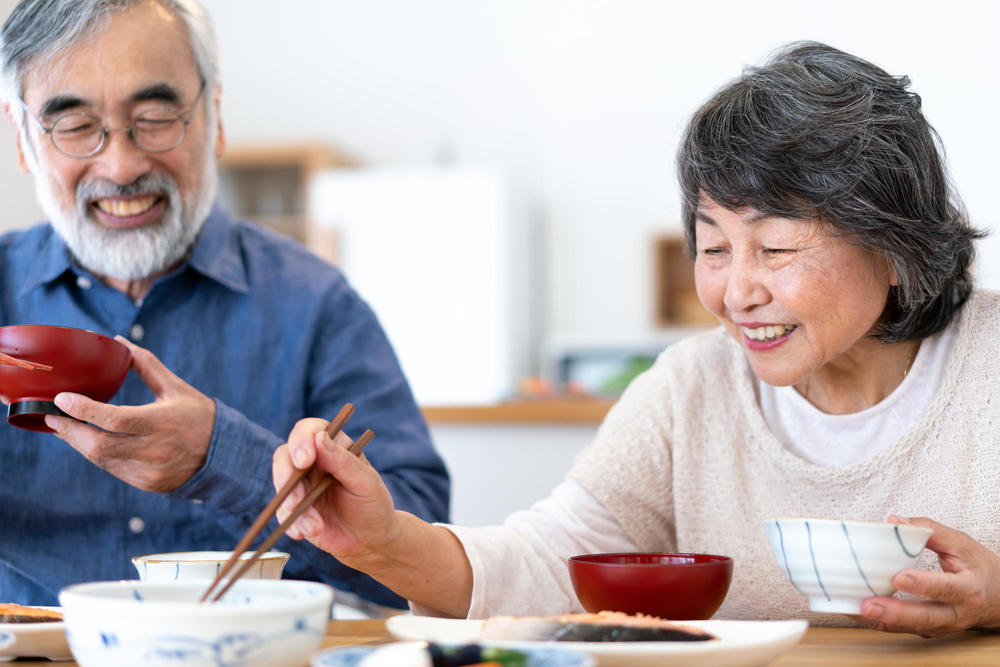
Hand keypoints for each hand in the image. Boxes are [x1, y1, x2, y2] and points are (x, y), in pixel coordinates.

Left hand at [43, 336, 214, 492]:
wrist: (223, 455)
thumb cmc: (198, 416)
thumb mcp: (176, 387)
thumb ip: (146, 365)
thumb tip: (120, 342)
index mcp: (162, 422)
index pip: (114, 418)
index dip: (83, 410)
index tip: (61, 399)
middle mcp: (154, 449)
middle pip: (98, 445)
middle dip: (69, 430)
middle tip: (51, 415)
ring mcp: (149, 470)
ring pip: (101, 459)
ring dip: (79, 443)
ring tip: (65, 427)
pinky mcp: (146, 483)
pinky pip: (113, 469)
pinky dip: (98, 455)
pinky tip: (92, 442)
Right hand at [272, 417, 401, 564]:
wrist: (370, 540)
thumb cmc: (373, 504)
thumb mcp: (366, 482)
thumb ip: (343, 461)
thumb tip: (319, 437)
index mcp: (334, 446)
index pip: (309, 430)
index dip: (301, 440)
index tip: (304, 460)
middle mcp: (313, 462)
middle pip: (285, 456)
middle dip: (286, 477)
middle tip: (296, 500)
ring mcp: (301, 485)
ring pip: (281, 487)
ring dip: (292, 507)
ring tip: (314, 526)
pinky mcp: (294, 508)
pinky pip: (282, 512)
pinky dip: (293, 523)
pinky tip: (308, 531)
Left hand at [859, 515, 999, 635]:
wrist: (999, 600)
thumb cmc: (979, 569)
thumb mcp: (962, 545)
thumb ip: (930, 531)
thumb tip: (894, 521)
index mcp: (969, 589)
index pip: (946, 588)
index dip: (923, 585)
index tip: (899, 577)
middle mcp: (956, 613)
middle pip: (926, 617)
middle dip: (895, 613)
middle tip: (868, 605)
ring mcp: (941, 626)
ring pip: (910, 627)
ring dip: (881, 621)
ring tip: (855, 609)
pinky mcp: (928, 630)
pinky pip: (902, 628)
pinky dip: (879, 622)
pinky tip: (856, 612)